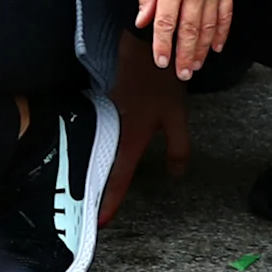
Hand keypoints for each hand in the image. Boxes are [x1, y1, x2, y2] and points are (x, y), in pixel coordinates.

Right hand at [101, 30, 193, 223]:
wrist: (144, 49)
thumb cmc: (162, 83)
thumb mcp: (178, 117)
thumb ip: (177, 148)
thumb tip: (175, 174)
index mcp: (131, 136)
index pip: (119, 177)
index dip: (110, 201)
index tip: (101, 222)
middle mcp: (112, 130)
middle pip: (101, 167)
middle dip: (97, 193)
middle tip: (93, 214)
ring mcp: (104, 118)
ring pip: (98, 151)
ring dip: (97, 171)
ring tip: (95, 191)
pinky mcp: (102, 108)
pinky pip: (99, 135)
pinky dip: (99, 149)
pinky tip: (101, 156)